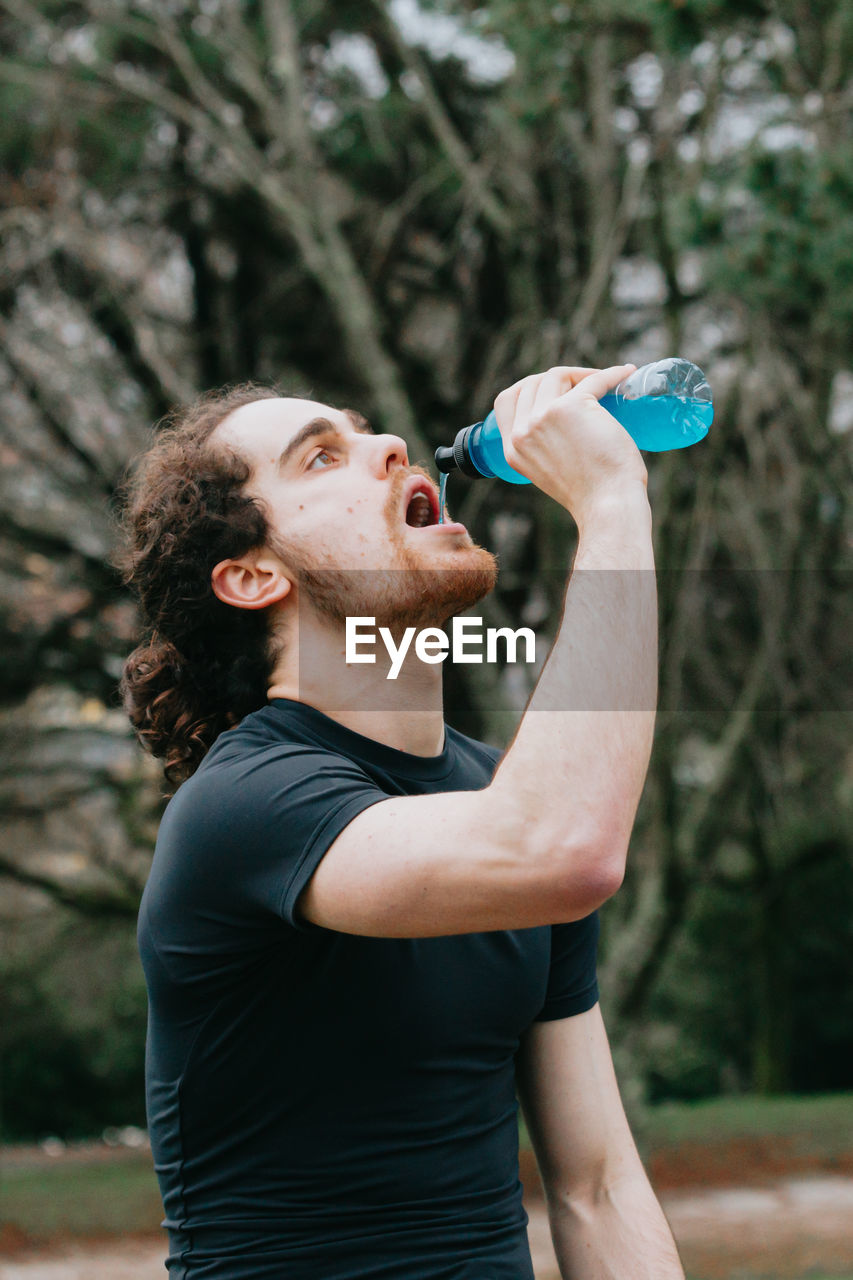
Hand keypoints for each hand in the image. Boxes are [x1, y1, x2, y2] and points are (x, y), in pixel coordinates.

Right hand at [492, 365, 648, 521]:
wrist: (608, 504)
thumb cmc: (590, 493)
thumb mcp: (549, 471)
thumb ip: (545, 450)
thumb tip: (564, 424)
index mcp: (513, 450)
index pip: (506, 401)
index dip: (529, 388)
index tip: (554, 389)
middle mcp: (522, 432)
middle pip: (532, 383)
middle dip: (558, 379)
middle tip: (585, 387)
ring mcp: (544, 417)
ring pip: (557, 376)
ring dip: (580, 374)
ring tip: (603, 382)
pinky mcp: (572, 407)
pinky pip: (593, 380)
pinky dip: (612, 374)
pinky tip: (624, 373)